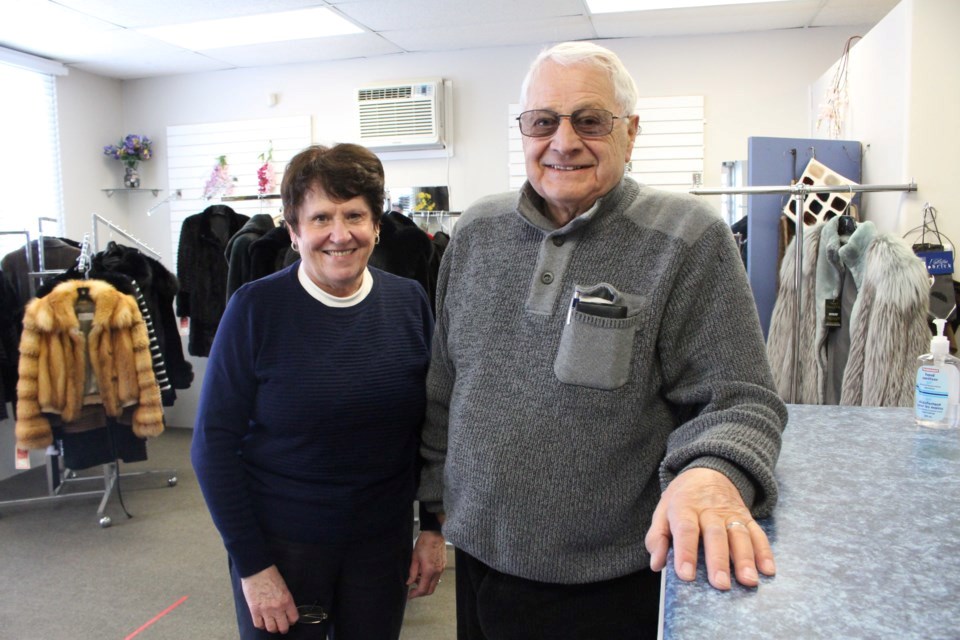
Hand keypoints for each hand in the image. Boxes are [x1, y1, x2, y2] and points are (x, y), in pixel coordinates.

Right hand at [240, 564, 298, 632]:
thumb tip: (285, 609)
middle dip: (283, 628)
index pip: (293, 618)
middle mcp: (277, 608)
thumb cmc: (270, 575)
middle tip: (282, 626)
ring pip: (271, 629)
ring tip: (272, 625)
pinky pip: (258, 625)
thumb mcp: (284, 587)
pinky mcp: (254, 611)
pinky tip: (262, 621)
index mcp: (287, 600)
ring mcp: (265, 611)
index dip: (292, 620)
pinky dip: (261, 625)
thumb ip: (285, 600)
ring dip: (272, 628)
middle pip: (283, 627)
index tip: (290, 620)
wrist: (257, 570)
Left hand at [407, 530, 446, 598]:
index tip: (409, 595)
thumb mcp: (414, 558)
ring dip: (425, 584)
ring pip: (434, 584)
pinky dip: (429, 578)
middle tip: (412, 590)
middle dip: (421, 592)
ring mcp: (442, 569)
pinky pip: (437, 577)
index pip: (423, 589)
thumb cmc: (424, 543)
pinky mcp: (443, 565)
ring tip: (416, 577)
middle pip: (430, 590)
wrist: (435, 533)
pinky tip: (423, 572)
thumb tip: (409, 582)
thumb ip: (412, 572)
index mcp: (429, 570)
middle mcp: (437, 572)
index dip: (415, 594)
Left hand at [644, 467, 775, 589]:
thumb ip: (657, 537)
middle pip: (715, 534)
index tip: (686, 575)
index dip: (685, 552)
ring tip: (748, 580)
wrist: (708, 471)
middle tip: (720, 584)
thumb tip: (656, 564)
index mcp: (685, 507)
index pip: (686, 529)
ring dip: (745, 559)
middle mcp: (710, 509)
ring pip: (740, 535)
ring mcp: (731, 513)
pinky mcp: (747, 516)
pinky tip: (768, 570)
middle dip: (718, 560)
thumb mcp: (663, 511)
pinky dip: (764, 552)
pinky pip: (757, 533)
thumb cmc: (682, 499)